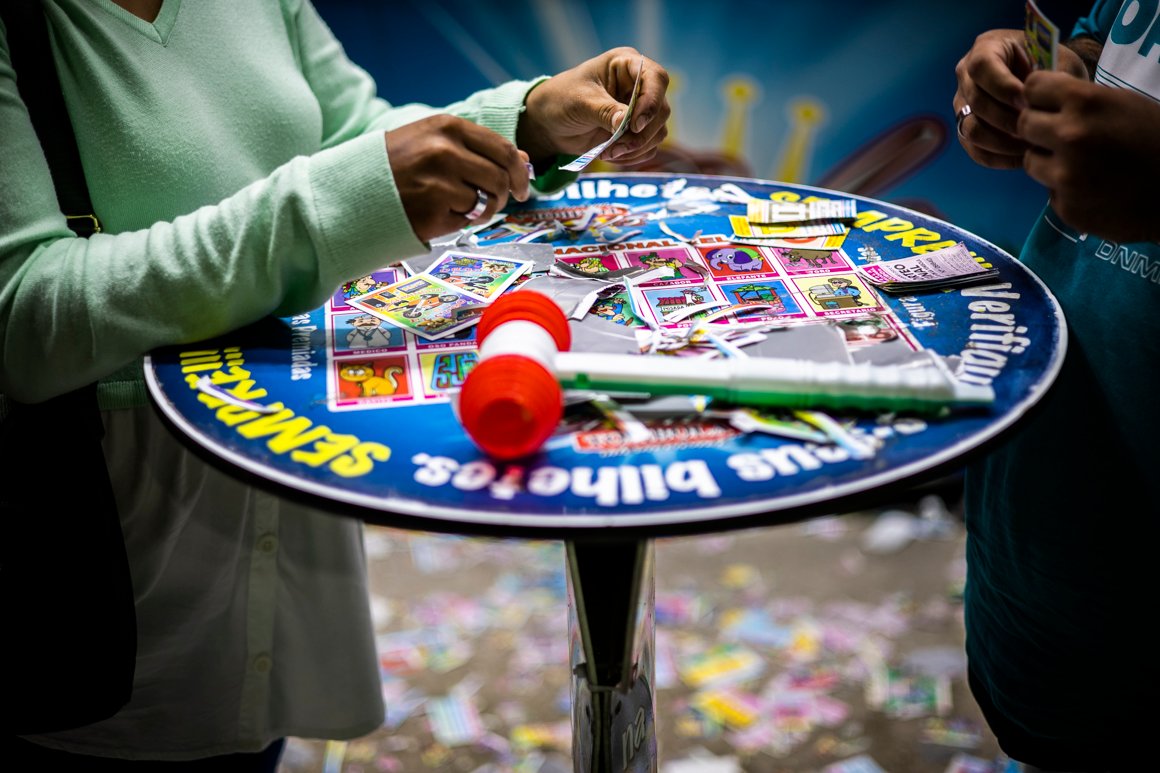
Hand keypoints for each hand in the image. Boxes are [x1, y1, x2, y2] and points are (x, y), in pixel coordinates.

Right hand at [385, 115, 530, 241]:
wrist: (353, 188)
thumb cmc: (397, 164)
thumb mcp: (434, 140)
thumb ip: (477, 147)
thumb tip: (523, 161)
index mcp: (447, 127)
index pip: (503, 149)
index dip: (518, 172)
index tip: (521, 187)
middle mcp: (445, 151)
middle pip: (500, 179)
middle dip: (502, 195)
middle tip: (491, 202)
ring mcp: (439, 182)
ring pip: (486, 202)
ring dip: (481, 210)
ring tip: (458, 207)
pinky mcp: (433, 212)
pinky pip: (466, 220)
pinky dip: (459, 221)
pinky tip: (438, 213)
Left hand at [517, 47, 670, 166]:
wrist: (549, 124)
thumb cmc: (561, 100)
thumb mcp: (581, 102)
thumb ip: (606, 111)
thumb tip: (628, 124)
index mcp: (626, 64)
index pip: (656, 79)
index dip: (651, 102)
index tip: (635, 125)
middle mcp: (638, 85)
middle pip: (661, 110)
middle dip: (641, 134)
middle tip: (617, 147)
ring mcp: (639, 110)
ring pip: (657, 132)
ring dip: (636, 148)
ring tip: (609, 153)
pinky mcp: (635, 132)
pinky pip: (648, 147)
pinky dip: (633, 156)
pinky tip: (611, 155)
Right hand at [953, 29, 1086, 168]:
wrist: (1048, 78)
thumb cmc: (1054, 64)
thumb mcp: (1059, 61)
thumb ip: (1051, 77)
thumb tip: (1041, 104)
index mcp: (987, 47)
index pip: (982, 67)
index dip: (1002, 87)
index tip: (1028, 102)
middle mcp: (966, 75)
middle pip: (976, 102)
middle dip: (1007, 119)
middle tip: (1036, 129)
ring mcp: (963, 103)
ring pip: (971, 129)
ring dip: (1002, 142)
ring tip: (1030, 145)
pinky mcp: (966, 128)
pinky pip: (974, 149)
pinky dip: (998, 157)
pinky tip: (1023, 158)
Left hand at [1019, 71, 1159, 242]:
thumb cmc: (1157, 139)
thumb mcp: (1123, 104)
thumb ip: (1081, 102)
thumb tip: (1041, 100)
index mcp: (1086, 102)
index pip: (1033, 87)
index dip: (1040, 96)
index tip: (1049, 105)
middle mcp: (1070, 136)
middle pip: (1024, 124)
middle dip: (1039, 129)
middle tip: (1061, 137)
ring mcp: (1065, 176)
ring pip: (1031, 161)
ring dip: (1048, 162)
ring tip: (1082, 165)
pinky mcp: (1066, 207)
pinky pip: (1050, 192)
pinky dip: (1066, 191)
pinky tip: (1094, 190)